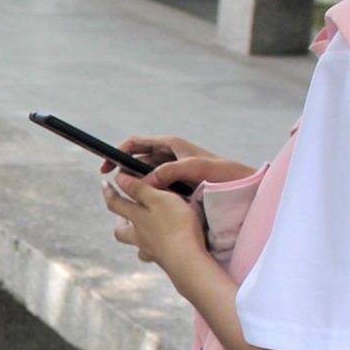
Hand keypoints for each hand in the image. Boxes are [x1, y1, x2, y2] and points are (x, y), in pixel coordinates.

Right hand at [100, 135, 254, 196]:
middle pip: (137, 160)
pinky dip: (148, 193)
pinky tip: (146, 206)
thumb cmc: (224, 173)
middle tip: (115, 188)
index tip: (105, 167)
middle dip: (124, 172)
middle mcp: (170, 155)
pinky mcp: (178, 184)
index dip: (117, 153)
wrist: (244, 186)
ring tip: (130, 199)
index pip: (135, 143)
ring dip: (136, 185)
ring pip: (145, 176)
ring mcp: (173, 170)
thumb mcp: (196, 168)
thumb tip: (146, 182)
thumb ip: (170, 171)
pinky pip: (156, 187)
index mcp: (171, 144)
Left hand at [102, 170, 211, 278]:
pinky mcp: (165, 261)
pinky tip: (159, 245)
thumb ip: (139, 189)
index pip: (116, 204)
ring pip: (137, 245)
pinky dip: (153, 249)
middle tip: (123, 214)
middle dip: (120, 221)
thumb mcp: (158, 199)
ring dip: (136, 236)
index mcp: (137, 218)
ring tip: (143, 229)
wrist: (188, 261)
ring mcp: (151, 251)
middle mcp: (140, 237)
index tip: (105, 184)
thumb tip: (118, 179)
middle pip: (121, 231)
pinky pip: (153, 255)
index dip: (109, 192)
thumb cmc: (176, 226)